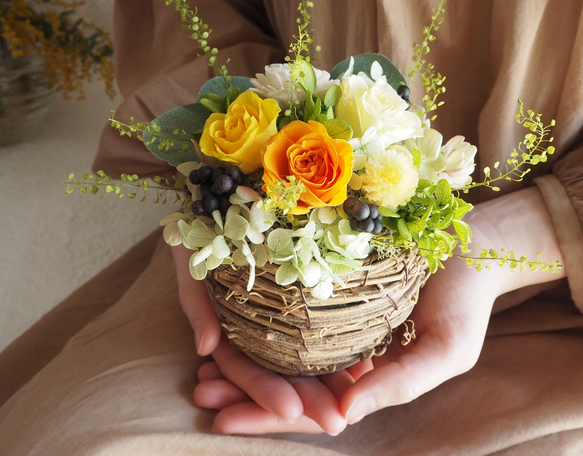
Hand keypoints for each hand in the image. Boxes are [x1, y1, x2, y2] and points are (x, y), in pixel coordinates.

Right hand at [172, 243, 349, 434]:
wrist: (225, 195)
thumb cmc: (202, 224)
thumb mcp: (192, 260)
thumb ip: (195, 303)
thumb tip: (205, 348)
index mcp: (229, 323)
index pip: (244, 367)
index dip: (263, 391)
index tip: (290, 410)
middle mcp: (257, 322)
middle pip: (281, 368)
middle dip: (306, 398)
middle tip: (336, 422)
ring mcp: (281, 308)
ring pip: (305, 352)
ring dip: (328, 380)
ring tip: (355, 406)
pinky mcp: (304, 286)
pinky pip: (324, 321)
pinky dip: (341, 345)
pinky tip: (365, 363)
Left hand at [176, 186, 564, 433]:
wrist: (468, 248)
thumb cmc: (463, 303)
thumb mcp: (444, 351)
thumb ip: (398, 384)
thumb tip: (343, 417)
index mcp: (366, 381)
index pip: (311, 409)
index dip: (267, 417)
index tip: (223, 421)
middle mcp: (345, 357)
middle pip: (287, 383)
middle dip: (242, 392)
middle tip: (200, 391)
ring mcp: (336, 325)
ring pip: (282, 351)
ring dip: (242, 359)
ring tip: (202, 367)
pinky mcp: (331, 291)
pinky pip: (289, 314)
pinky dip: (259, 323)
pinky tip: (228, 323)